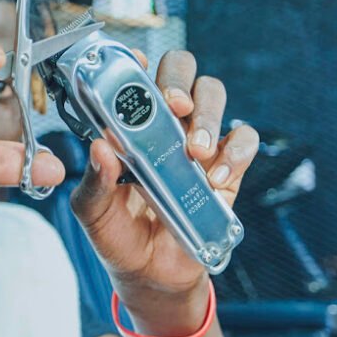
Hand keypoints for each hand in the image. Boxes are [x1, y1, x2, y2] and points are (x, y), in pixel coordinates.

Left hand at [70, 50, 257, 327]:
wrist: (151, 273)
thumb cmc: (117, 233)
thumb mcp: (92, 211)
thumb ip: (94, 181)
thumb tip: (100, 147)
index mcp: (126, 125)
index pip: (135, 77)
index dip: (136, 63)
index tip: (136, 64)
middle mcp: (163, 124)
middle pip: (180, 71)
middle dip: (178, 80)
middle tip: (173, 106)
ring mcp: (196, 141)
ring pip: (213, 93)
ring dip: (207, 114)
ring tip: (194, 149)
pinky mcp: (225, 166)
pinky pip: (243, 139)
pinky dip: (234, 152)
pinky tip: (214, 177)